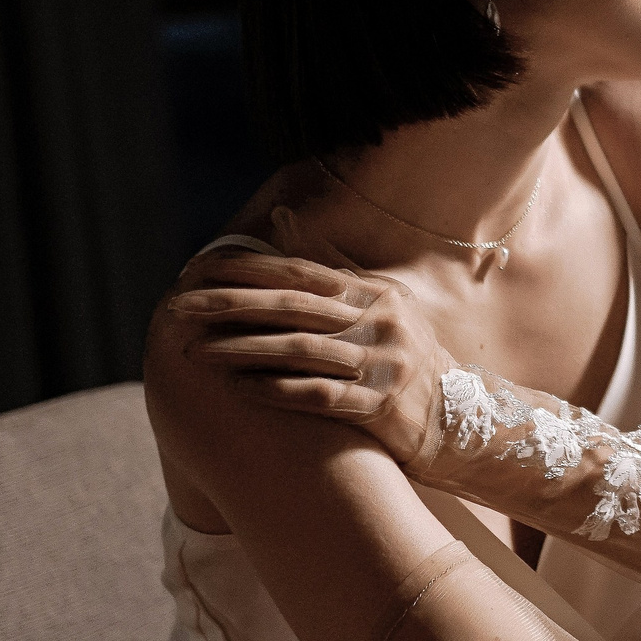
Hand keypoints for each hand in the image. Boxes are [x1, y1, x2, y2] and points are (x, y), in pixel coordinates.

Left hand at [158, 212, 450, 463]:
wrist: (461, 424)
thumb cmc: (404, 365)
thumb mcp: (381, 310)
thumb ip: (332, 274)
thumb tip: (281, 216)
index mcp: (378, 296)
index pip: (306, 275)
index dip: (252, 271)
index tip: (203, 269)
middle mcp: (383, 323)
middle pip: (296, 309)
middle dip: (231, 307)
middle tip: (180, 308)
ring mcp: (384, 365)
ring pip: (301, 351)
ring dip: (242, 350)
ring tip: (195, 351)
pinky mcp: (381, 406)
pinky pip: (318, 395)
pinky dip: (275, 390)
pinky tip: (238, 387)